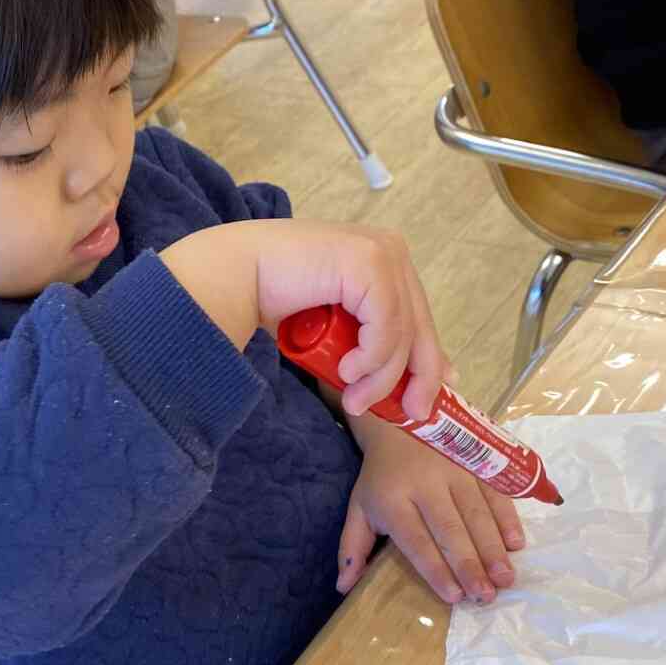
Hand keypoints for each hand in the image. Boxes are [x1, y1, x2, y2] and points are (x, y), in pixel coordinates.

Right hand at [161, 220, 448, 417]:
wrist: (235, 273)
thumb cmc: (273, 298)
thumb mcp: (333, 327)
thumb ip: (366, 339)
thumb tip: (403, 379)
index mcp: (384, 257)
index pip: (418, 315)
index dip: (430, 359)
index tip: (428, 398)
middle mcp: (389, 249)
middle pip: (420, 324)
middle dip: (418, 376)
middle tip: (408, 415)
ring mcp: (382, 252)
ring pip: (402, 332)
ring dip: (381, 378)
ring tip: (355, 402)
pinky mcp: (369, 261)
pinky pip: (386, 326)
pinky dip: (371, 358)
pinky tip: (347, 372)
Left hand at [338, 418, 523, 604]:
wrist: (398, 419)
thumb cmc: (380, 476)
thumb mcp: (358, 508)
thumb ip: (353, 547)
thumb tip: (343, 587)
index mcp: (392, 499)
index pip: (416, 540)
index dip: (435, 569)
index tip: (454, 597)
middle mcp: (424, 484)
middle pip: (450, 529)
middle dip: (471, 564)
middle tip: (486, 595)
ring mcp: (453, 469)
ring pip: (476, 512)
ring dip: (493, 547)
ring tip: (506, 577)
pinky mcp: (475, 460)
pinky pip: (494, 491)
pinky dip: (507, 516)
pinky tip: (516, 543)